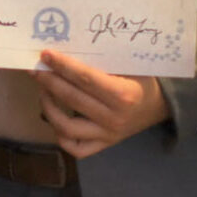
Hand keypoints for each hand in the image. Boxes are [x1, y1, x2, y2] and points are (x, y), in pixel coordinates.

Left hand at [31, 50, 171, 157]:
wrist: (160, 106)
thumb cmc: (143, 80)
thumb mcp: (131, 65)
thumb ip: (103, 60)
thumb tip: (68, 49)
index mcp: (123, 95)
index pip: (85, 79)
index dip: (63, 66)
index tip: (45, 55)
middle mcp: (113, 118)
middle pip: (72, 99)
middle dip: (49, 82)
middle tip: (36, 69)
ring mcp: (107, 135)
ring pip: (67, 127)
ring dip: (49, 108)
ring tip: (43, 91)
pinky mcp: (104, 146)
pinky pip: (76, 148)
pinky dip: (61, 136)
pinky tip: (55, 117)